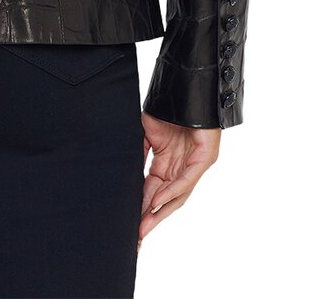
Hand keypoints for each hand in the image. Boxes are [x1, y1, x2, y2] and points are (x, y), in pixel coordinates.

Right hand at [136, 111, 220, 251]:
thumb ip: (138, 154)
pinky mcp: (204, 160)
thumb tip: (125, 175)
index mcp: (165, 165)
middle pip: (162, 201)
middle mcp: (179, 170)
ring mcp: (193, 167)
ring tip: (143, 228)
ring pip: (175, 197)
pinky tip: (156, 202)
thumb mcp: (145, 133)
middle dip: (148, 220)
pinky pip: (185, 181)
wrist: (187, 89)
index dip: (139, 210)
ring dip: (158, 214)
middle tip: (135, 240)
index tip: (127, 227)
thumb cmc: (168, 109)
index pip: (150, 193)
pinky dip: (170, 193)